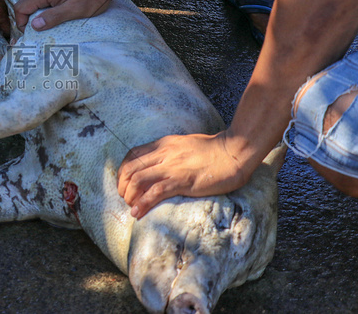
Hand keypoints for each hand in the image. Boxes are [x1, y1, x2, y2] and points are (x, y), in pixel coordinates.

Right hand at [14, 0, 112, 31]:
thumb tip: (34, 25)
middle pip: (23, 2)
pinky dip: (40, 4)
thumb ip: (53, 17)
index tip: (32, 33)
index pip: (21, 7)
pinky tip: (51, 10)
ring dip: (34, 11)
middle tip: (41, 29)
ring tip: (47, 20)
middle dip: (27, 17)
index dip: (22, 22)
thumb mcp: (74, 10)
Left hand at [117, 132, 255, 217]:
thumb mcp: (184, 145)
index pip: (132, 155)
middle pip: (130, 169)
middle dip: (122, 186)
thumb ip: (170, 153)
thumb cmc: (214, 150)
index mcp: (163, 144)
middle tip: (126, 199)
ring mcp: (172, 167)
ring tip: (131, 208)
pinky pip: (155, 192)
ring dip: (130, 196)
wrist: (235, 151)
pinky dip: (143, 203)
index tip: (124, 184)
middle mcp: (163, 154)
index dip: (123, 172)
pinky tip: (138, 213)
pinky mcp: (182, 181)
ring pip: (138, 180)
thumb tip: (160, 167)